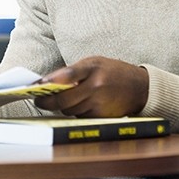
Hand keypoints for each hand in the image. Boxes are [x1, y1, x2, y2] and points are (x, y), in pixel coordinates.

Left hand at [34, 56, 149, 117]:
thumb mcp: (94, 63)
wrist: (140, 87)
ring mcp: (100, 103)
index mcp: (93, 68)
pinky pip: (80, 116)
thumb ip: (72, 71)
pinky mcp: (102, 116)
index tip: (38, 85)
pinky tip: (80, 104)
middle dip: (48, 102)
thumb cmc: (113, 72)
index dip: (52, 80)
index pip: (69, 74)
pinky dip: (76, 112)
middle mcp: (96, 86)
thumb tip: (47, 81)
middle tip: (39, 101)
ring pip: (70, 110)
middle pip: (64, 99)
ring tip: (63, 99)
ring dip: (63, 107)